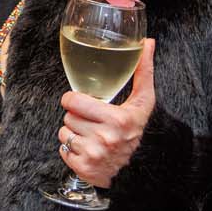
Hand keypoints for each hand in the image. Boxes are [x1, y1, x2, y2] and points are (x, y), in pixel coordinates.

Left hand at [57, 38, 156, 188]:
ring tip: (91, 134)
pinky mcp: (84, 169)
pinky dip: (71, 150)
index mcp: (117, 119)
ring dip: (73, 133)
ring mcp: (94, 155)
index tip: (81, 101)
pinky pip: (63, 151)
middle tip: (92, 121)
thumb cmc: (138, 130)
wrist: (141, 168)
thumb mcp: (143, 102)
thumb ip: (143, 71)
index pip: (73, 101)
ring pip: (64, 133)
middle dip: (77, 116)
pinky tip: (87, 148)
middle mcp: (105, 138)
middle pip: (68, 117)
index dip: (74, 100)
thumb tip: (148, 42)